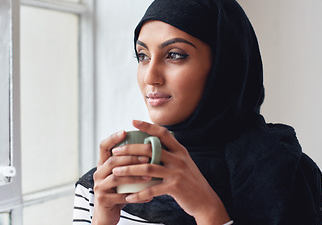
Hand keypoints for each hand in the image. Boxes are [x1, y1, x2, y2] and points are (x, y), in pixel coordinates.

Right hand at [92, 131, 151, 224]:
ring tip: (149, 176)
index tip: (125, 131)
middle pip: (113, 160)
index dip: (113, 138)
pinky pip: (120, 196)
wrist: (107, 214)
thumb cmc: (119, 191)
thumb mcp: (123, 175)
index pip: (103, 146)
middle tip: (147, 157)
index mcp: (103, 164)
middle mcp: (98, 173)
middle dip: (131, 157)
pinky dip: (136, 195)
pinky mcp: (103, 200)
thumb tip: (152, 148)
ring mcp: (99, 186)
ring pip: (116, 177)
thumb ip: (130, 163)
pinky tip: (148, 195)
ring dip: (134, 176)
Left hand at [111, 120, 230, 224]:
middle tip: (116, 151)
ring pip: (147, 168)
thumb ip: (171, 154)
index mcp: (180, 150)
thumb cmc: (191, 182)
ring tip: (115, 172)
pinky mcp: (175, 187)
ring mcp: (177, 173)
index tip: (133, 121)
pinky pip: (152, 189)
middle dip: (130, 149)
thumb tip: (154, 145)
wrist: (206, 201)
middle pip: (150, 148)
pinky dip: (138, 194)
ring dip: (129, 170)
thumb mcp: (184, 163)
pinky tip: (129, 196)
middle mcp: (179, 159)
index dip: (147, 126)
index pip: (162, 133)